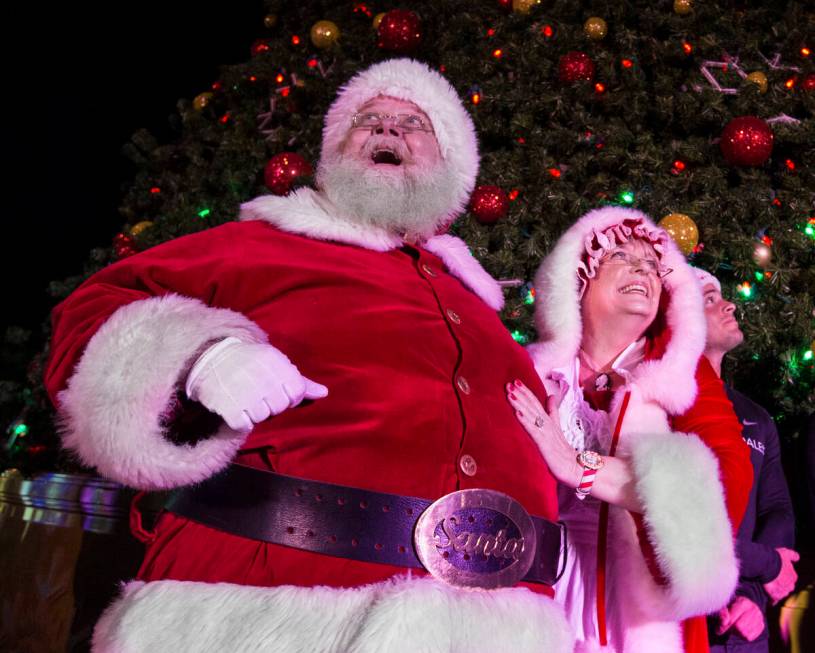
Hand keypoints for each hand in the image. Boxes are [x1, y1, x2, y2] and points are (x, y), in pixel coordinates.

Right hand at [185, 337, 327, 431]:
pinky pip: (243, 424)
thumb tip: (324, 393)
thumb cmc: (250, 362)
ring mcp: (243, 391)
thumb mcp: (275, 363)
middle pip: (280, 406)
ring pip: (262, 416)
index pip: (296, 392)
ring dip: (255, 413)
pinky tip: (236, 408)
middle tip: (258, 395)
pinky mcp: (226, 404)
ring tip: (245, 398)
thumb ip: (300, 380)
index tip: (277, 391)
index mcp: (275, 362)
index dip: (289, 396)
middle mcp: (261, 376)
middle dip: (271, 404)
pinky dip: (240, 421)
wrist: (210, 357)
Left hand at [506, 379, 577, 485]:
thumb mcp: (557, 427)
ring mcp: (545, 433)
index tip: (515, 381)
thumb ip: (553, 412)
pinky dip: (525, 421)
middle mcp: (546, 424)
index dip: (526, 392)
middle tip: (509, 383)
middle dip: (521, 394)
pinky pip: (533, 430)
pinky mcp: (544, 443)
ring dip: (520, 404)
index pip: (536, 403)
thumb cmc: (563, 449)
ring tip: (510, 394)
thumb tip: (551, 396)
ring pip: (531, 415)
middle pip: (532, 406)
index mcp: (548, 420)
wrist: (575, 467)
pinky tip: (517, 413)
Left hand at [716, 596, 764, 640]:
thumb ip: (723, 613)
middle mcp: (754, 609)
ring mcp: (759, 618)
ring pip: (744, 633)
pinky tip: (741, 629)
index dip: (724, 625)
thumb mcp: (725, 606)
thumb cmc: (733, 606)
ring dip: (736, 632)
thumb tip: (724, 622)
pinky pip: (749, 637)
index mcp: (744, 602)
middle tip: (727, 626)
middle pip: (739, 627)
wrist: (745, 606)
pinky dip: (742, 635)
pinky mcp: (761, 626)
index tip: (718, 630)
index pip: (733, 619)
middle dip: (731, 628)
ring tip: (734, 626)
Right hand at [763, 547, 799, 603]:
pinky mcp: (775, 596)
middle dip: (780, 585)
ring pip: (780, 593)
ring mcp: (783, 592)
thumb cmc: (775, 558)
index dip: (783, 577)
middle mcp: (790, 585)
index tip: (777, 574)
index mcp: (793, 576)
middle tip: (771, 580)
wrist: (765, 564)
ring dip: (775, 591)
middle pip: (786, 587)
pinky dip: (770, 598)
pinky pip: (773, 600)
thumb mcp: (786, 553)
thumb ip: (793, 556)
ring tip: (767, 587)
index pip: (790, 579)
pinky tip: (766, 594)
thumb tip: (797, 558)